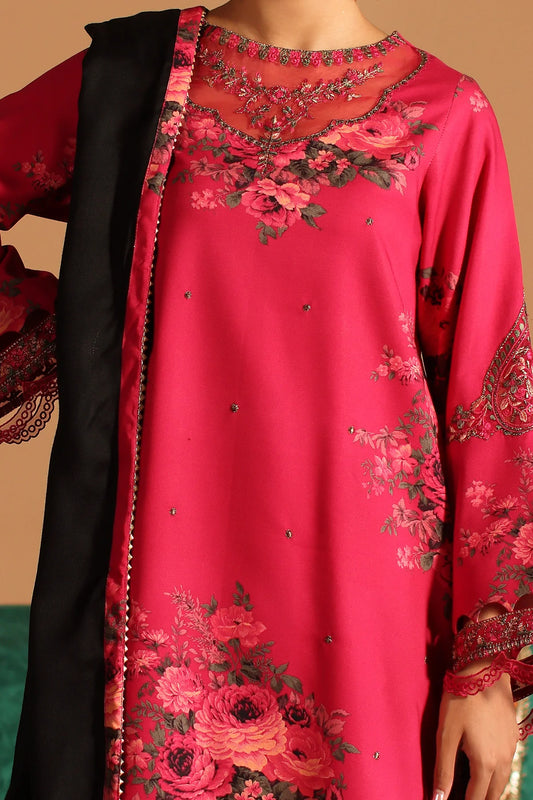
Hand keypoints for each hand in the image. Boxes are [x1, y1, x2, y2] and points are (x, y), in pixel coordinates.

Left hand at [432, 672, 518, 799]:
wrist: (484, 672)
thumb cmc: (460, 701)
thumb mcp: (446, 734)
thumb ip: (444, 769)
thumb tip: (438, 799)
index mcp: (485, 763)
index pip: (477, 799)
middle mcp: (503, 761)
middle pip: (493, 794)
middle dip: (479, 799)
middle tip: (464, 797)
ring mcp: (511, 749)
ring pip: (502, 782)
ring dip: (489, 790)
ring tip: (474, 789)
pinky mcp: (514, 737)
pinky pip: (507, 766)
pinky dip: (497, 775)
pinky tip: (485, 767)